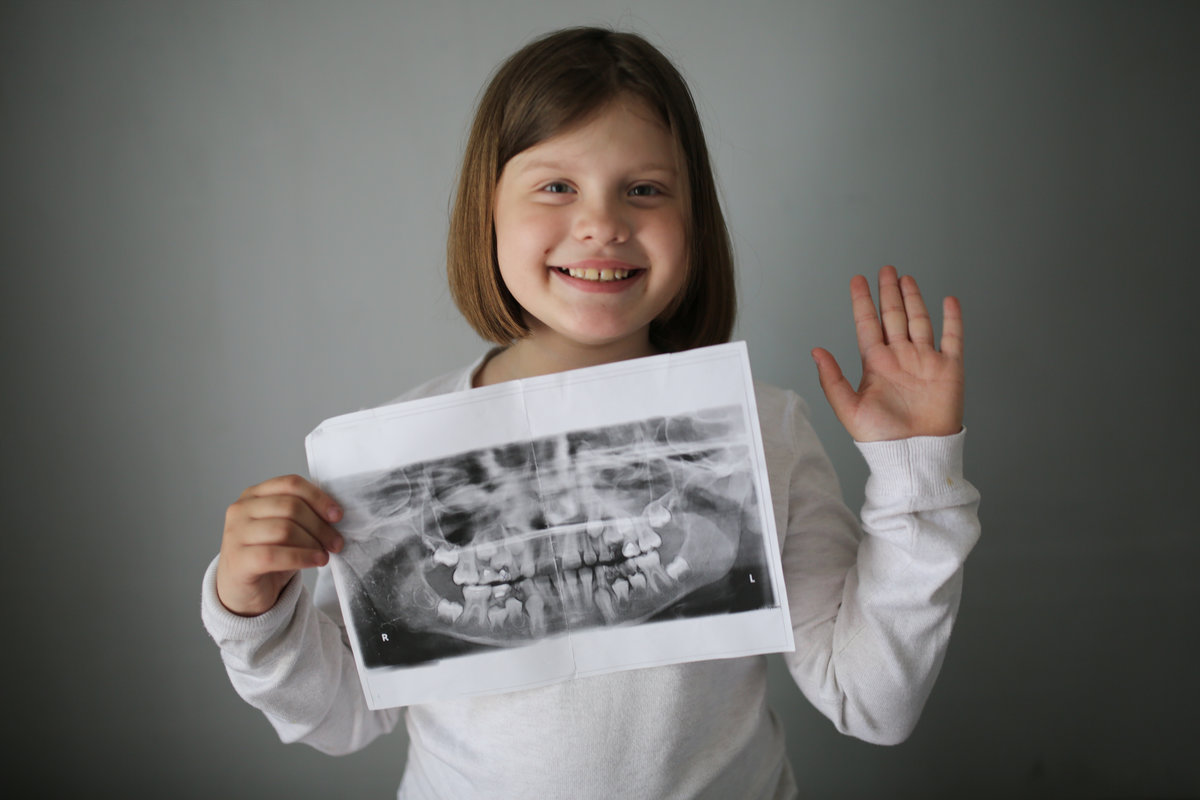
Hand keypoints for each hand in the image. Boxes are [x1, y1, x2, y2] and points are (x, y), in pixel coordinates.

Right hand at [215, 474, 344, 616]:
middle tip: (336, 542)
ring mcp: (236, 534)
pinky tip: (316, 561)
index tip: (337, 515)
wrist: (244, 591)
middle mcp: (241, 510)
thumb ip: (302, 514)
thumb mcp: (285, 528)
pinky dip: (302, 557)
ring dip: (313, 542)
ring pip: (285, 529)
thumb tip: (335, 513)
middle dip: (320, 525)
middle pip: (291, 507)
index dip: (318, 498)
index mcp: (254, 495)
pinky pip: (275, 555)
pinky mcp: (238, 559)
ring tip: (325, 554)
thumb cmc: (269, 555)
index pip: (290, 484)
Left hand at [812, 265, 963, 441]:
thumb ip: (832, 379)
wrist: (914, 455)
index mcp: (876, 365)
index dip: (863, 302)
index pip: (868, 324)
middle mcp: (900, 358)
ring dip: (913, 299)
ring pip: (918, 320)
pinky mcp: (949, 369)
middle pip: (893, 316)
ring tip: (905, 278)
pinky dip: (951, 318)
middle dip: (888, 292)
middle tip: (884, 270)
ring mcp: (925, 361)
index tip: (857, 280)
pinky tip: (948, 300)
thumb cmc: (881, 439)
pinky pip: (952, 337)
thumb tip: (816, 351)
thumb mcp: (849, 408)